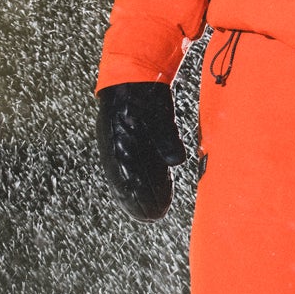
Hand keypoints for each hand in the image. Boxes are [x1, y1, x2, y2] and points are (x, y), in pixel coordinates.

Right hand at [96, 82, 185, 222]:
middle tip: (154, 218)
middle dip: (141, 202)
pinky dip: (152, 180)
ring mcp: (125, 147)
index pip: (125, 180)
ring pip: (135, 177)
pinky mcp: (136, 143)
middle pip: (128, 183)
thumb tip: (177, 161)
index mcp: (117, 144)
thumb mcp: (156, 112)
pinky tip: (162, 191)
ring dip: (146, 195)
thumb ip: (166, 137)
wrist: (134, 75)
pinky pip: (141, 166)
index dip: (136, 200)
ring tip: (158, 212)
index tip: (148, 214)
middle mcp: (118, 149)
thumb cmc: (143, 93)